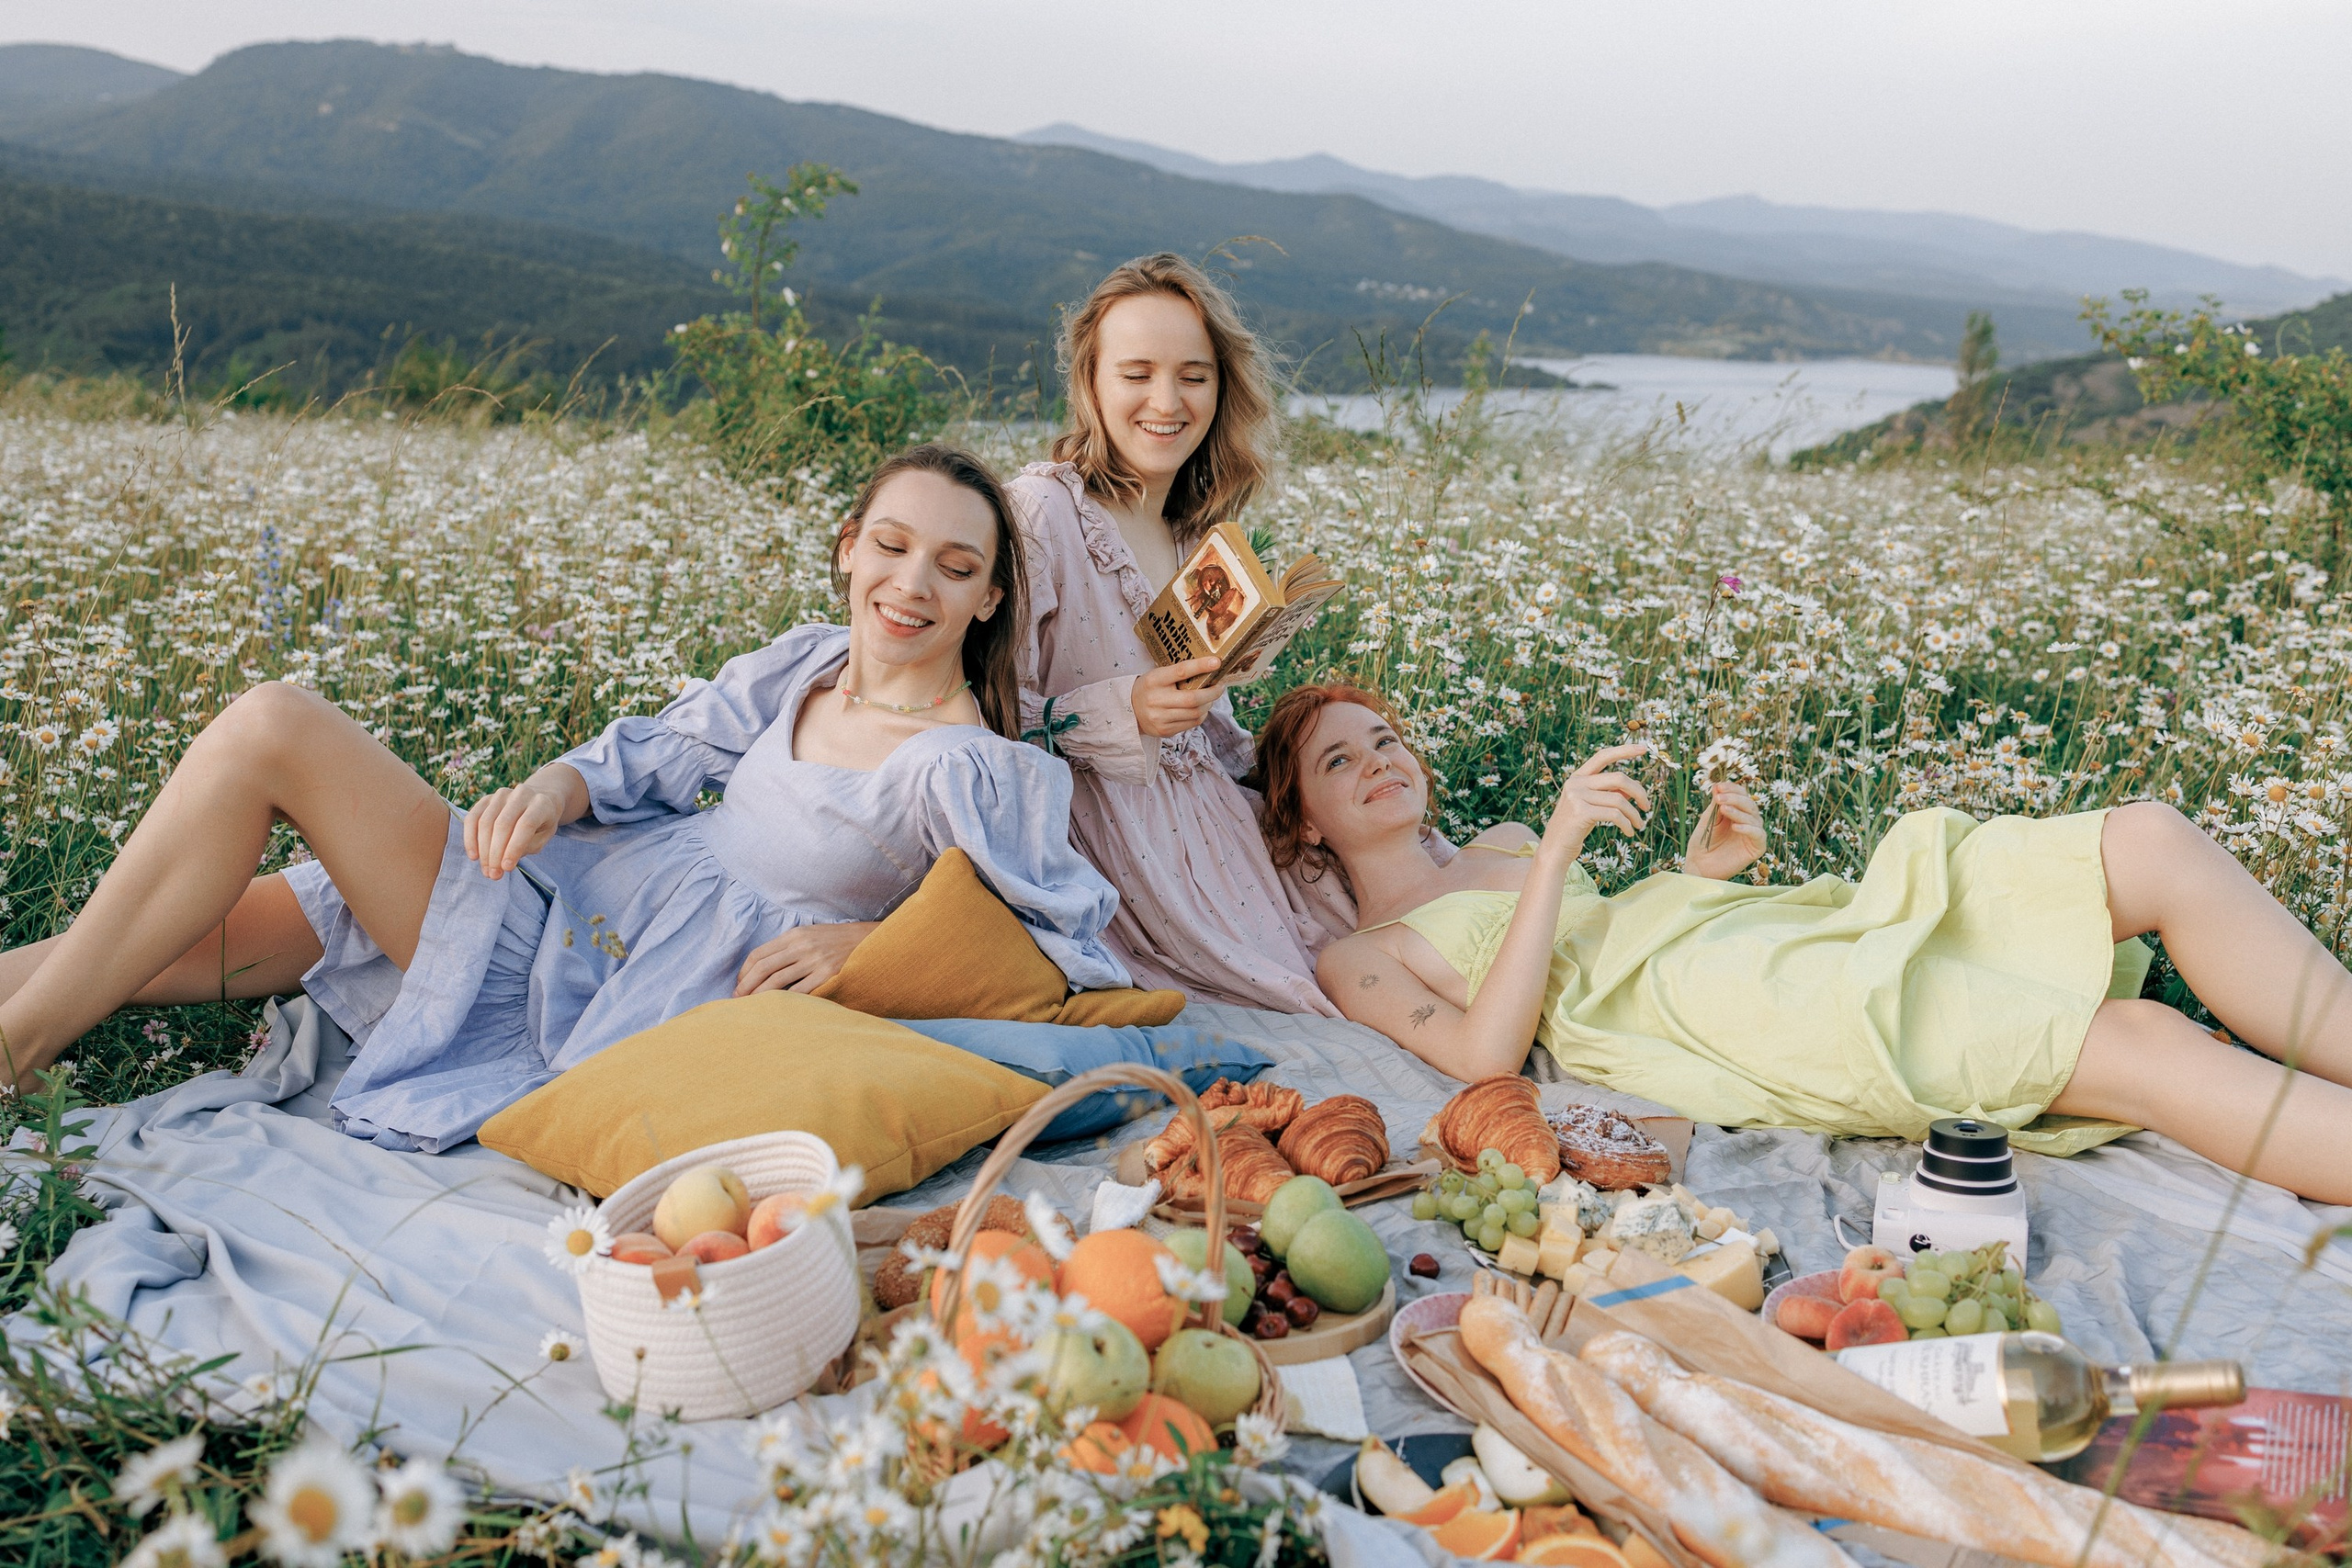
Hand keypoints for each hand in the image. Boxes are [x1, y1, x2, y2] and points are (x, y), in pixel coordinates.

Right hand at [465, 781, 568, 878]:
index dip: (514, 848)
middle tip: (494, 874)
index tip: (507, 868)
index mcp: (541, 804)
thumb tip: (503, 862)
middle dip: (495, 853)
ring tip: (486, 870)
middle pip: (502, 824)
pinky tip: (474, 856)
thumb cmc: (542, 823)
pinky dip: (470, 838)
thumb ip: (528, 846)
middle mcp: (521, 794)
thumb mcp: (544, 836)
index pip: (525, 825)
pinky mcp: (486, 798)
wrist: (539, 799)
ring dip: (483, 850)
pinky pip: (472, 818)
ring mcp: (502, 795)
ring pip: (485, 822)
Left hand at [735, 922, 878, 995]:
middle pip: (763, 968)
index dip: (743, 972)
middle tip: (737, 1001)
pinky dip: (786, 1003)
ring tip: (752, 1009)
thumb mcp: (811, 935)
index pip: (758, 954)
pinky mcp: (828, 975)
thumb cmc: (837, 941)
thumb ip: (789, 948)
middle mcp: (802, 946)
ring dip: (760, 997)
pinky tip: (779, 1010)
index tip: (738, 986)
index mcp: (794, 935)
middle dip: (746, 987)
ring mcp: (815, 960)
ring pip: (777, 982)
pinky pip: (800, 993)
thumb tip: (763, 969)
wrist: (870, 941)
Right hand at [1132, 658, 1224, 738]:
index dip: (1201, 666)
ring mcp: (1160, 718)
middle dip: (1212, 693)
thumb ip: (1179, 674)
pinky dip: (1201, 715)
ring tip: (1211, 697)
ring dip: (1209, 704)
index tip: (1217, 662)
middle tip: (1220, 686)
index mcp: (1154, 680)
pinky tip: (1201, 708)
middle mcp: (1156, 700)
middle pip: (1193, 699)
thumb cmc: (1150, 688)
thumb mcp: (1158, 675)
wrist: (1130, 710)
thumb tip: (1209, 669)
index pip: (1181, 671)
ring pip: (1195, 713)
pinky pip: (1192, 723)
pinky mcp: (1165, 730)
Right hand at [1539, 744, 1651, 854]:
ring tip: (1639, 825)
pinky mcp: (1581, 812)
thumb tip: (1634, 787)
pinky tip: (1629, 832)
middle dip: (1639, 792)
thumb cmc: (1575, 827)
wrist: (1555, 848)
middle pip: (1618, 778)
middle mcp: (1576, 783)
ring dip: (1634, 814)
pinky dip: (1627, 824)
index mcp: (1578, 777)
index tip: (1644, 749)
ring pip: (1619, 799)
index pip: (1603, 756)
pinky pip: (1614, 814)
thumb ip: (1609, 794)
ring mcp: (1576, 797)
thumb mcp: (1592, 806)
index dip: (1624, 750)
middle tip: (1647, 806)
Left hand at [1684, 782, 1766, 879]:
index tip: (1719, 786)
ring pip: (1754, 817)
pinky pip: (1758, 834)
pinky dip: (1747, 828)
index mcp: (1737, 812)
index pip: (1741, 795)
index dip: (1732, 789)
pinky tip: (1734, 827)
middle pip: (1749, 804)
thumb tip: (1718, 785)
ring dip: (1738, 811)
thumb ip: (1716, 804)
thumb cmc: (1703, 843)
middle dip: (1734, 798)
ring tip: (1723, 809)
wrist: (1699, 866)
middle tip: (1719, 798)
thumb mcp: (1708, 819)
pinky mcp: (1757, 848)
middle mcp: (1748, 821)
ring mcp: (1753, 834)